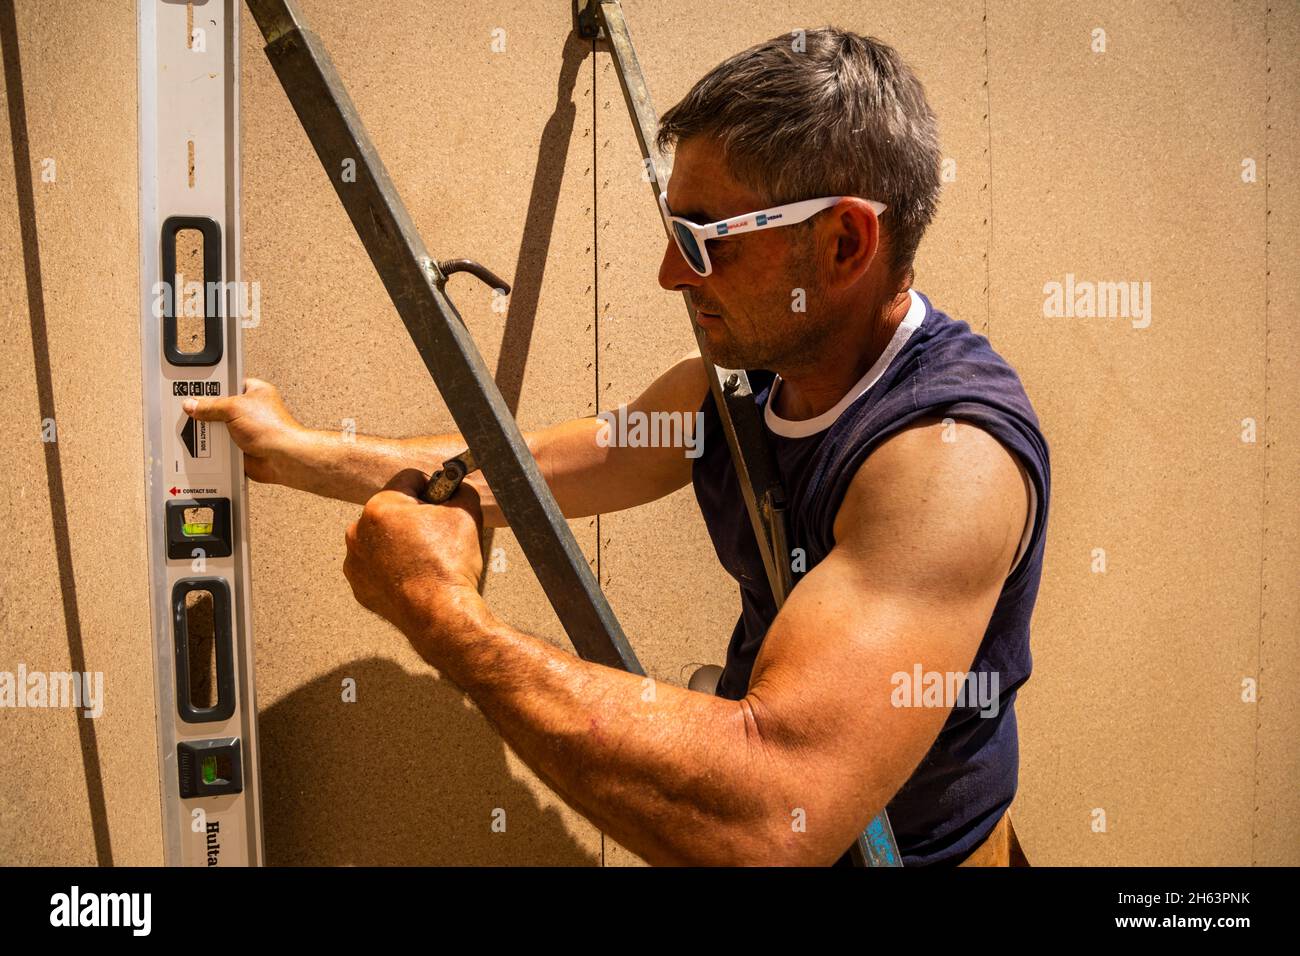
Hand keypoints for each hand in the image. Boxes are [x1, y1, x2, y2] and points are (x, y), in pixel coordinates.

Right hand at [181, 377, 305, 483]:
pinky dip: (211, 448)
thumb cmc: (272, 429)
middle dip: (204, 411)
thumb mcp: (235, 408)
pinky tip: (198, 446)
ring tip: (189, 429)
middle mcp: (248, 409)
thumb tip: (193, 404)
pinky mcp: (239, 447)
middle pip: (218, 407)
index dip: (209, 385)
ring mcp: (244, 429)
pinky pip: (219, 445)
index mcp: (253, 391)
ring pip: (217, 427)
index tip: (190, 386)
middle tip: (185, 410)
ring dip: (207, 431)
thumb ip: (211, 406)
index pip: (226, 383)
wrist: (283, 459)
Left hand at [343, 468, 486, 657]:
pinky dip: (393, 567)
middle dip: (415, 517)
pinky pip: (377, 565)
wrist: (440, 616)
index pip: (410, 480)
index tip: (443, 503)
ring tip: (427, 560)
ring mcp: (355, 561)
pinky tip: (414, 577)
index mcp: (381, 507)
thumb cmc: (450, 566)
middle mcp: (359, 531)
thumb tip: (457, 486)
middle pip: (393, 509)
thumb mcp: (467, 513)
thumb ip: (461, 489)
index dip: (433, 489)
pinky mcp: (359, 585)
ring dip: (401, 542)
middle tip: (438, 535)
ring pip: (383, 538)